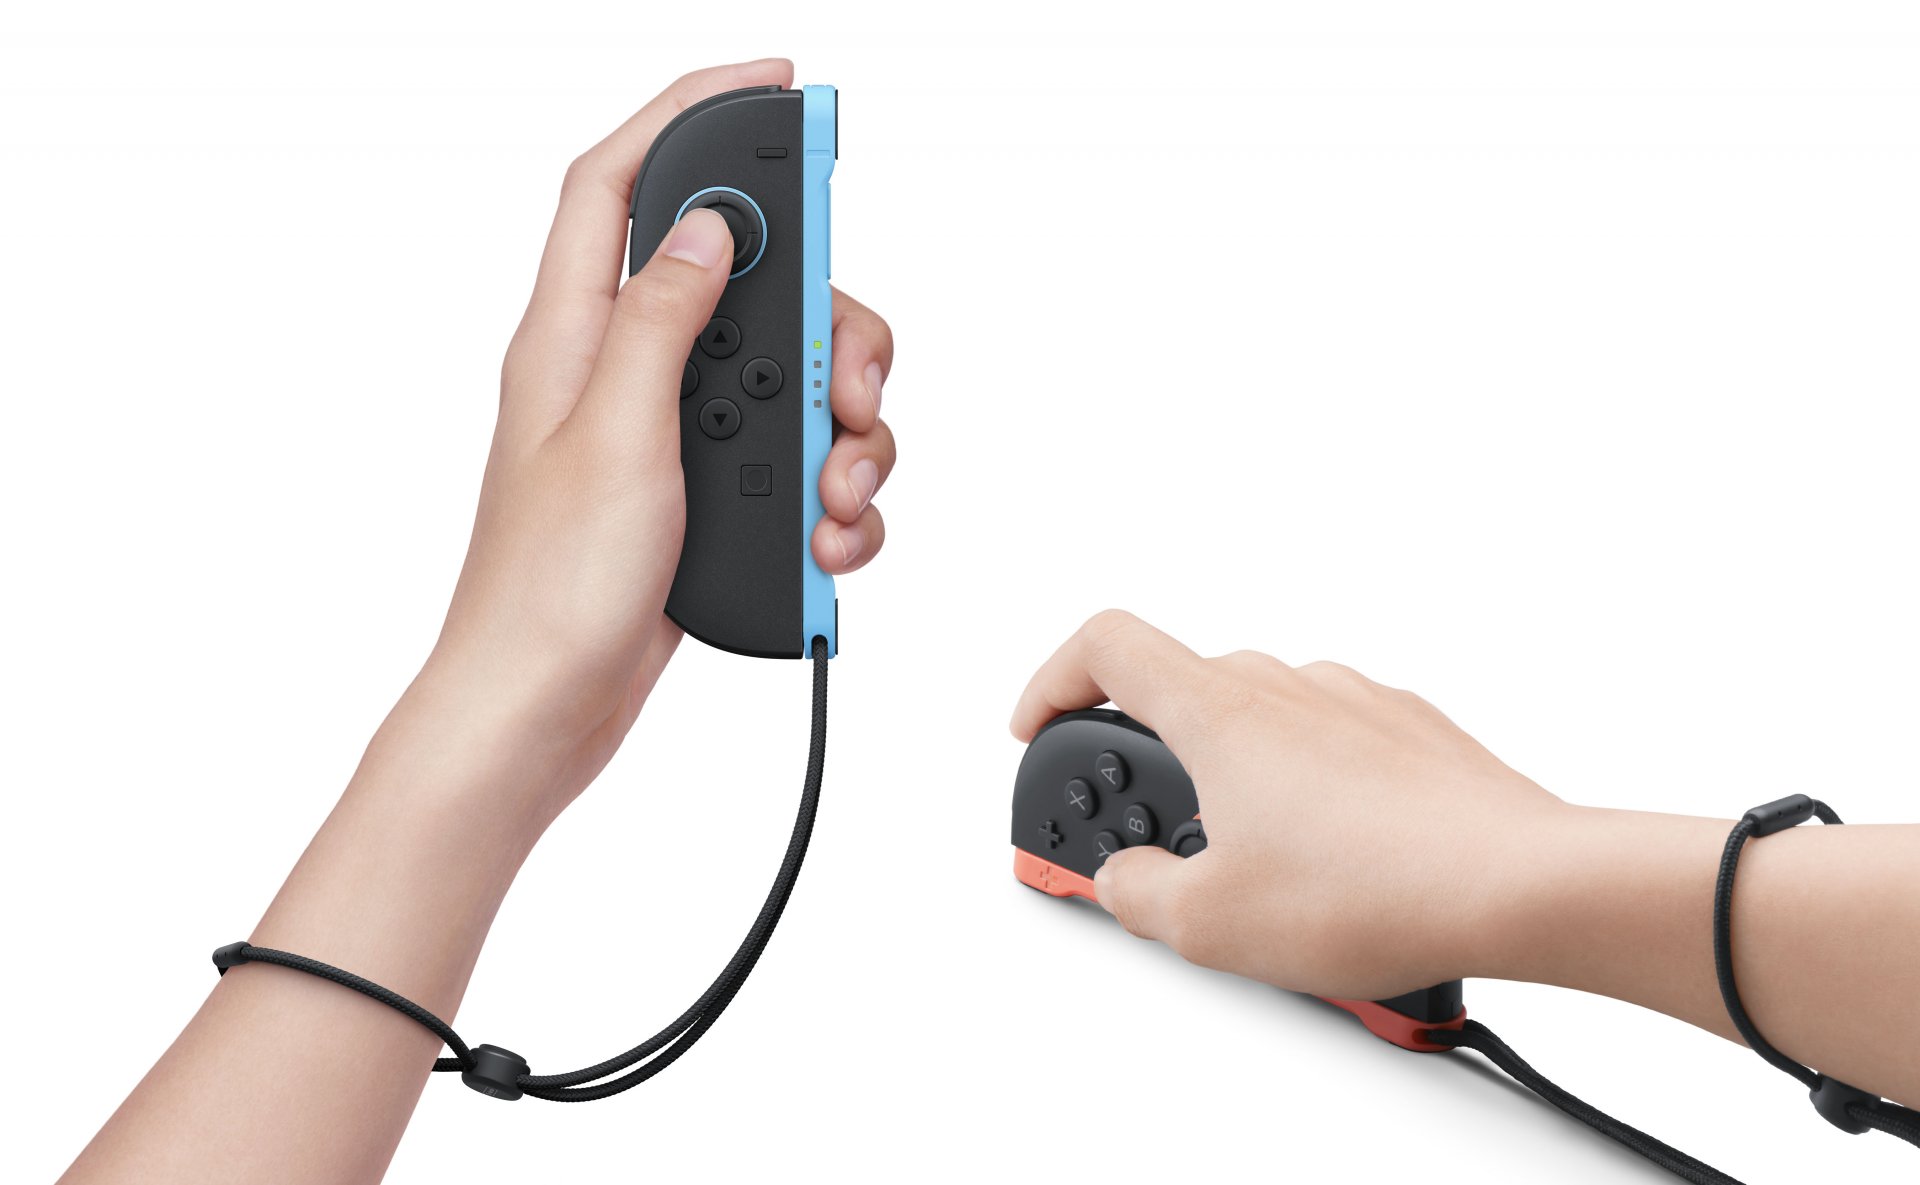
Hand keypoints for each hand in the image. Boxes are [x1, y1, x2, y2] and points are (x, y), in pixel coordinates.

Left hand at [419, 59, 894, 810]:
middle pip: (752, 288)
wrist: (543, 712)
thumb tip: (710, 228)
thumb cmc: (547, 591)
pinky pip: (794, 465)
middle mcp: (625, 374)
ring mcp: (671, 439)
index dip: (691, 113)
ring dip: (841, 435)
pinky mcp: (709, 500)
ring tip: (834, 498)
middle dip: (826, 327)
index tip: (774, 86)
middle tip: (853, 383)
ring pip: (791, 382)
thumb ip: (661, 322)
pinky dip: (830, 498)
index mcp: (573, 336)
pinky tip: (826, 541)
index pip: (624, 183)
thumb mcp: (613, 439)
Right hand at [1010, 610, 1563, 1000]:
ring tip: (1253, 878)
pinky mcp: (1414, 734)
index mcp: (1220, 710)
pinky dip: (1308, 799)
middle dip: (1153, 772)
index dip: (1053, 681)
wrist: (1527, 885)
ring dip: (1236, 788)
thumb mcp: (1210, 924)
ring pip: (1263, 726)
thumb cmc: (1378, 888)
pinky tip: (1330, 872)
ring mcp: (1356, 703)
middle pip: (1184, 696)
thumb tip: (1124, 879)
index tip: (1041, 730)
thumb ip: (1137, 893)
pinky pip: (1334, 751)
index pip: (1105, 644)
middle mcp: (1286, 684)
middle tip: (1147, 847)